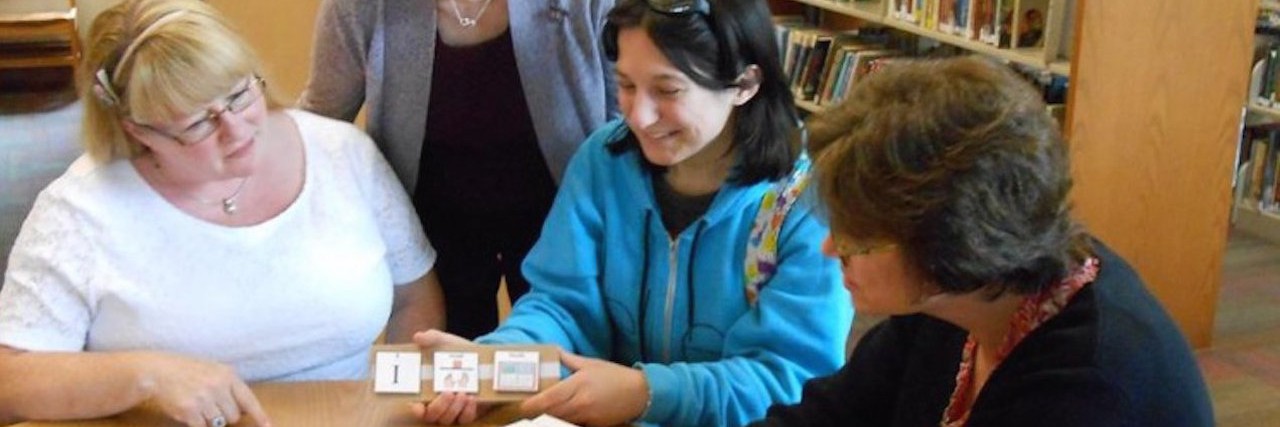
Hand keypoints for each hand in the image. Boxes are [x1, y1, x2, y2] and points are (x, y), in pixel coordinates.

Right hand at [129, 352, 269, 426]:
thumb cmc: (187, 371)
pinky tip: (190, 413)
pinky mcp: (189, 410)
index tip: (268, 426)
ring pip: (218, 423)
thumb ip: (229, 386)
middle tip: (211, 406)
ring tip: (198, 407)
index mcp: (227, 375)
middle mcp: (218, 386)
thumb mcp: (213, 371)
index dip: (259, 415)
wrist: (157, 371)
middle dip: (225, 416)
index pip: (249, 399)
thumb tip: (247, 409)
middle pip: (233, 416)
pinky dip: (198, 424)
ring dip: (209, 420)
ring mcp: (203, 398)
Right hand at [410, 330, 492, 423]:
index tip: (417, 406)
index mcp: (426, 390)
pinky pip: (466, 419)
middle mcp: (437, 404)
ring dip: (454, 409)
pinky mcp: (469, 412)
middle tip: (447, 392)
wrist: (480, 356)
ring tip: (462, 393)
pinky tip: (472, 399)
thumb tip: (418, 336)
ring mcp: (453, 410)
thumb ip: (431, 338)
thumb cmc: (456, 351)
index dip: (415, 410)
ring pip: (448, 420)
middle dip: (438, 407)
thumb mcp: (445, 342)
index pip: (416, 407)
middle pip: (431, 416)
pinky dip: (468, 411)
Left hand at [519, 350, 648, 426]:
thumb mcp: (591, 364)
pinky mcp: (594, 426)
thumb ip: (569, 360)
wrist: (640, 393)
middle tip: (525, 409)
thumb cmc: (614, 375)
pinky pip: (572, 425)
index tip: (521, 405)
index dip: (532, 404)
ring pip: (560, 421)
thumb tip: (552, 351)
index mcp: (579, 384)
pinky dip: (563, 422)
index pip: (549, 398)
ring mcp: (588, 416)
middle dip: (536, 413)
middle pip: (551, 413)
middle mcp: (581, 403)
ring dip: (548, 418)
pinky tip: (558, 417)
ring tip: (538, 413)